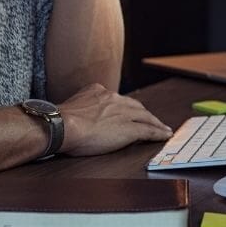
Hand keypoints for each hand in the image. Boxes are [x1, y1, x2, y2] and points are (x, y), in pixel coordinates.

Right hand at [58, 83, 172, 156]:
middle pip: (134, 105)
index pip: (117, 99)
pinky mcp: (129, 128)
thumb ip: (81, 108)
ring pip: (145, 116)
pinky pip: (148, 130)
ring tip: (163, 128)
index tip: (129, 112)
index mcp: (97, 91)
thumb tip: (77, 117)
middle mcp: (112, 98)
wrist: (63, 125)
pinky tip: (164, 135)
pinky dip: (158, 133)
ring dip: (155, 123)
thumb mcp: (72, 106)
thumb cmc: (61, 121)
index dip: (126, 107)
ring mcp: (122, 113)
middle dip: (144, 113)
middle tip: (152, 120)